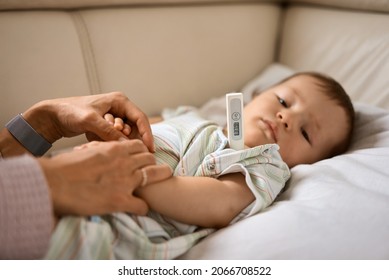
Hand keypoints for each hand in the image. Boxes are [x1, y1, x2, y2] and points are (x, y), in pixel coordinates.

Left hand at [23, 92, 154, 151]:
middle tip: (111, 140)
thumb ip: (109, 132)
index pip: (140, 118)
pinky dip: (106, 140)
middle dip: (124, 137)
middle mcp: (119, 108)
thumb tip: (127, 144)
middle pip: (134, 128)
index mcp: (119, 101)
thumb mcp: (91, 121)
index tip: (150, 148)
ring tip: (95, 135)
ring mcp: (113, 118)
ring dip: (113, 139)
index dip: (147, 134)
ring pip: (123, 135)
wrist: (52, 116)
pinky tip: (91, 136)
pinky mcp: (106, 127)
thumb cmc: (70, 111)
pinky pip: (114, 138)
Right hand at [38, 140, 171, 215]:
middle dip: (153, 163)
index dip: (143, 151)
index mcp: (114, 149)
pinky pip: (142, 206)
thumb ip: (99, 150)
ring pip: (154, 175)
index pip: (138, 145)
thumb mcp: (85, 152)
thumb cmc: (63, 167)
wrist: (54, 183)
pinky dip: (143, 208)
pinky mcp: (120, 201)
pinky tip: (140, 209)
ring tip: (165, 178)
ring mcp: (125, 181)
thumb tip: (100, 150)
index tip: (143, 156)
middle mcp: (124, 163)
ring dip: (160, 177)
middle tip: (155, 168)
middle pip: (149, 159)